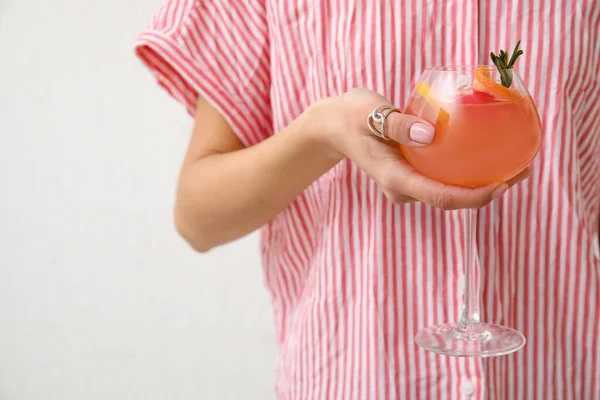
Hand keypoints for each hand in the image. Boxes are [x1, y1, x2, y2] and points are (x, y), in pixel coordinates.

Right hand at [313, 88, 529, 209]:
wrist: (333, 126)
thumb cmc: (350, 117)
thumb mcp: (369, 113)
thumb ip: (397, 125)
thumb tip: (429, 135)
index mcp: (395, 178)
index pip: (440, 197)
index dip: (475, 196)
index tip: (505, 183)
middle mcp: (403, 187)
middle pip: (451, 199)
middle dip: (489, 190)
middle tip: (523, 169)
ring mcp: (407, 183)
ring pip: (449, 191)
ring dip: (481, 181)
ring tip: (514, 163)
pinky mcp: (412, 173)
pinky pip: (444, 178)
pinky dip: (467, 171)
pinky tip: (486, 155)